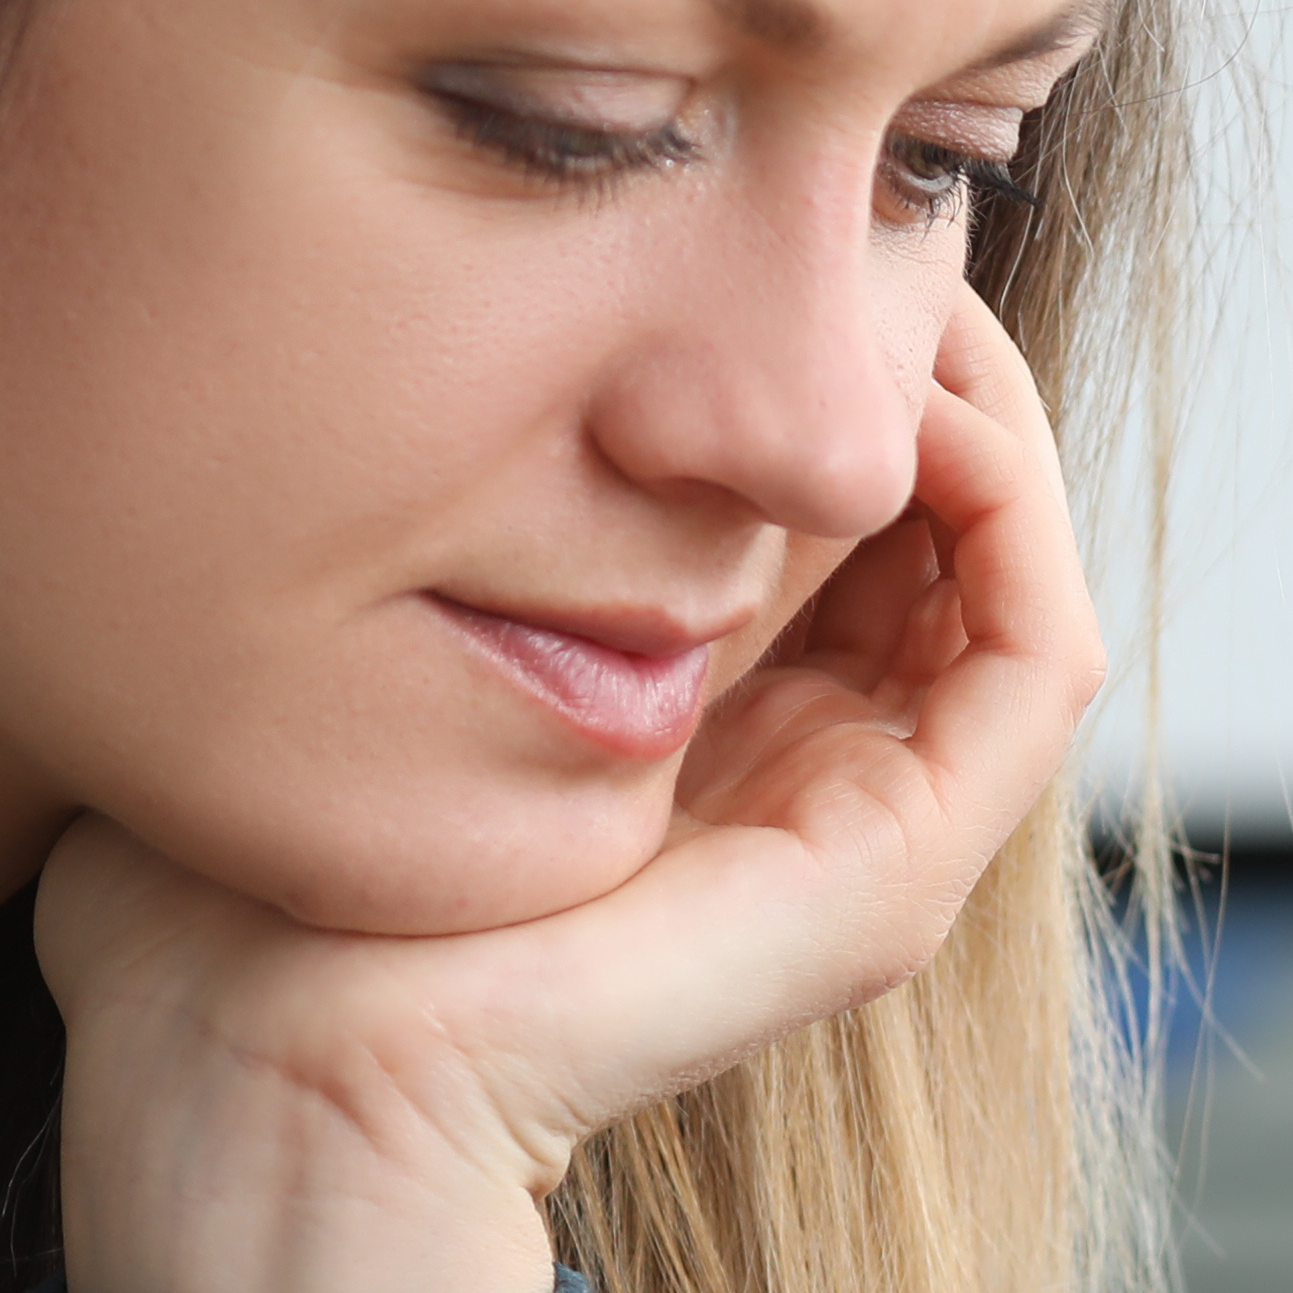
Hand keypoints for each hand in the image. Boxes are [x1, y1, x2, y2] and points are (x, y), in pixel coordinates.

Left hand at [45, 289, 1104, 1292]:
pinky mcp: (887, 879)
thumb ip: (464, 514)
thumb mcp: (380, 623)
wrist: (263, 1072)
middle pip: (942, 512)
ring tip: (900, 291)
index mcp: (700, 720)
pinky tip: (911, 404)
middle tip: (855, 220)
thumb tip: (504, 333)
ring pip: (1014, 565)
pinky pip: (1039, 657)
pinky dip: (1015, 510)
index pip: (838, 496)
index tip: (748, 225)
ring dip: (983, 406)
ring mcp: (865, 833)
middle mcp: (804, 769)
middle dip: (919, 347)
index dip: (827, 342)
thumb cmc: (254, 874)